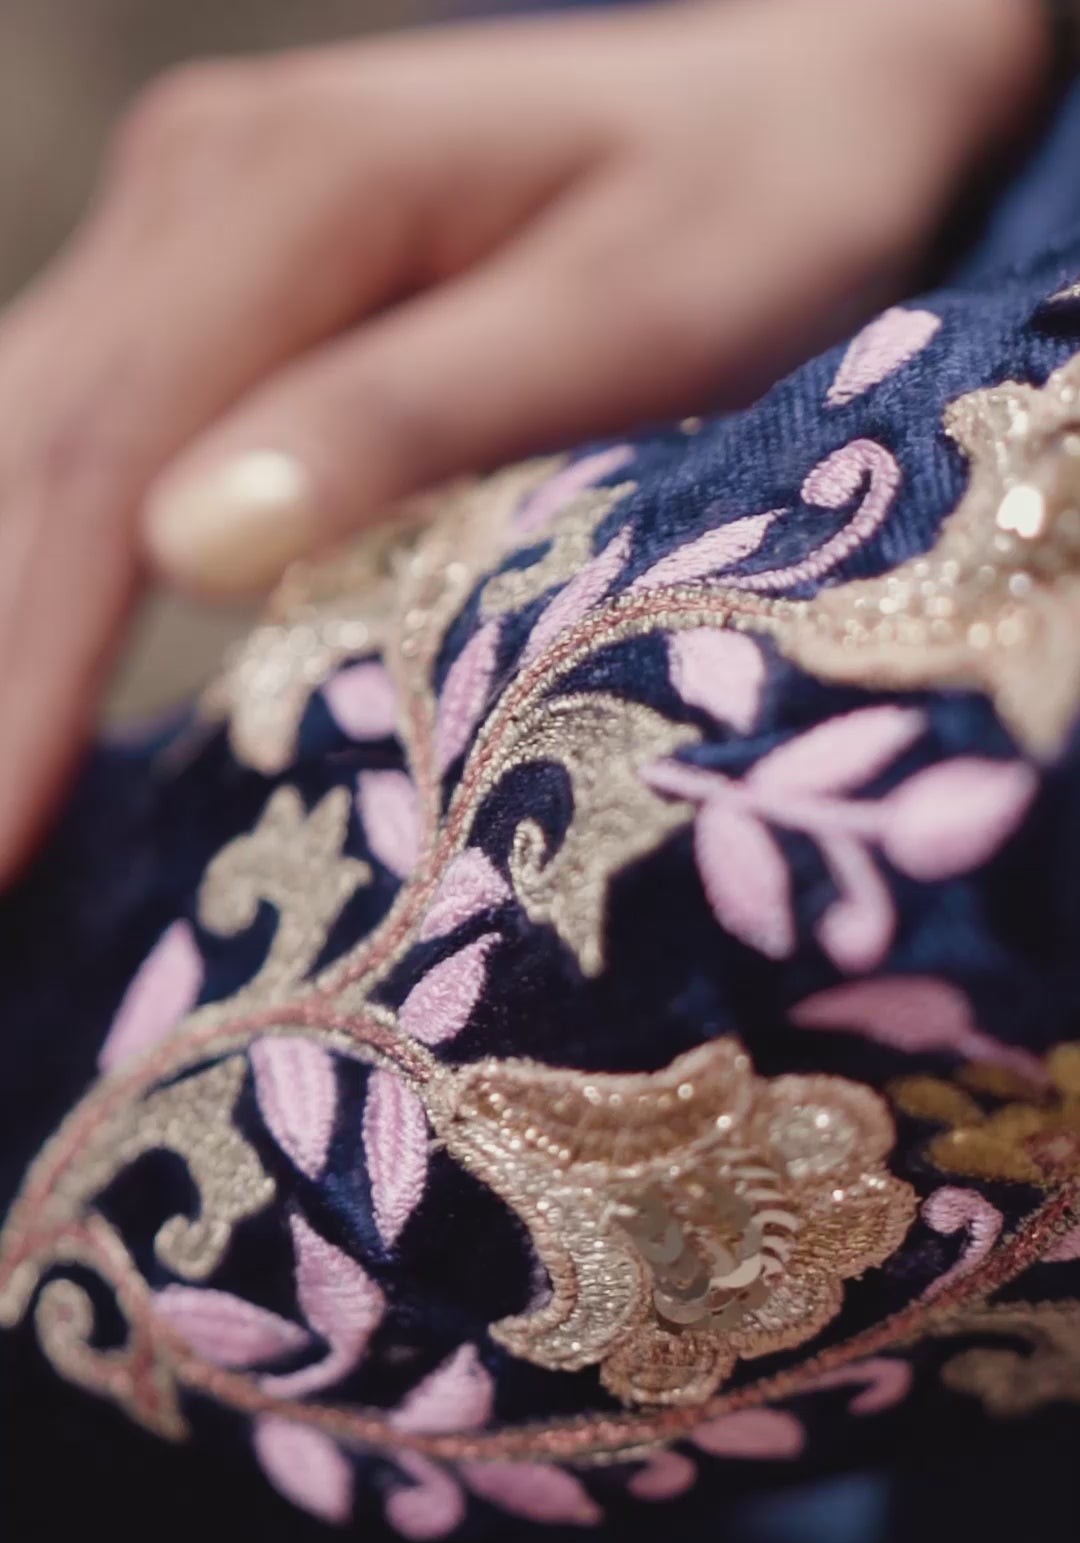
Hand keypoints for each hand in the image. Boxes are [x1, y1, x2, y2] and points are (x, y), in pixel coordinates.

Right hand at [0, 0, 1045, 877]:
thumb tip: (190, 549)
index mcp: (289, 186)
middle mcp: (198, 192)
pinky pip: (86, 443)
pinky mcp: (219, 288)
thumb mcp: (636, 317)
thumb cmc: (766, 210)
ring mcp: (194, 231)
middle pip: (28, 459)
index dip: (23, 669)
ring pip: (30, 448)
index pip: (105, 461)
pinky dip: (39, 578)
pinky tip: (28, 685)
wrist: (812, 96)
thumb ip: (417, 417)